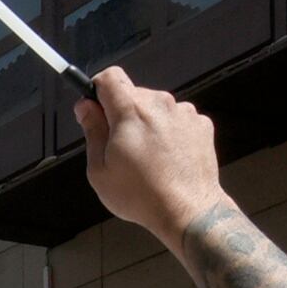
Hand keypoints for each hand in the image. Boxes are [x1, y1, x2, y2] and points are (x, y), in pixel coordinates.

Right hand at [77, 67, 230, 247]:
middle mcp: (160, 103)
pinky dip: (170, 133)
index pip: (109, 77)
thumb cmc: (140, 195)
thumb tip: (85, 107)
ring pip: (157, 108)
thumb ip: (92, 131)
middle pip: (133, 94)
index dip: (98, 89)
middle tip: (120, 147)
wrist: (187, 210)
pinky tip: (168, 159)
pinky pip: (177, 120)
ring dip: (148, 124)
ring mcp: (184, 112)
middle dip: (123, 114)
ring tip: (148, 158)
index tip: (96, 108)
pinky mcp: (201, 124)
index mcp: (130, 110)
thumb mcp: (100, 170)